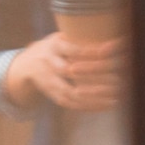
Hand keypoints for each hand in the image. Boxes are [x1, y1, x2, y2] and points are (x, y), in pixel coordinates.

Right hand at [7, 31, 123, 111]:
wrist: (27, 65)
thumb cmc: (56, 49)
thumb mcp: (63, 38)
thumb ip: (81, 39)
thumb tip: (116, 40)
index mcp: (54, 46)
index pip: (71, 49)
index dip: (90, 52)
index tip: (109, 53)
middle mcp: (48, 63)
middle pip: (70, 72)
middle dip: (95, 77)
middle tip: (117, 79)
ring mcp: (48, 81)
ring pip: (71, 92)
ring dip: (95, 96)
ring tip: (116, 96)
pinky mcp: (52, 95)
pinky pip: (71, 104)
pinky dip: (91, 106)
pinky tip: (108, 105)